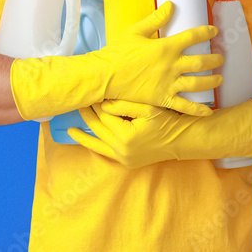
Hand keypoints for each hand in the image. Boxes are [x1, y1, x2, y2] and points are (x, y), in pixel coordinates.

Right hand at [8, 2, 221, 121]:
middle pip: (201, 61)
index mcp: (166, 46)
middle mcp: (171, 65)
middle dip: (214, 59)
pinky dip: (198, 109)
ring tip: (219, 79)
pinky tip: (208, 111)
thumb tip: (171, 5)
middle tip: (221, 58)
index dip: (206, 32)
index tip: (214, 31)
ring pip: (198, 83)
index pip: (192, 37)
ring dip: (212, 81)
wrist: (105, 75)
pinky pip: (184, 106)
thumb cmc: (118, 52)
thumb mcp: (136, 30)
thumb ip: (156, 18)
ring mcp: (168, 83)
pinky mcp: (162, 98)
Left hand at [68, 98, 251, 168]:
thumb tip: (103, 102)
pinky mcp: (125, 161)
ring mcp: (123, 158)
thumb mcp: (149, 108)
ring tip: (69, 122)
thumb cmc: (168, 120)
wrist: (183, 140)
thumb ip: (125, 104)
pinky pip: (103, 152)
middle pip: (98, 127)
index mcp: (126, 136)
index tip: (89, 89)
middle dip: (87, 113)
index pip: (104, 115)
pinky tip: (78, 136)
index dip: (96, 101)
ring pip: (96, 142)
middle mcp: (122, 150)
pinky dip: (90, 144)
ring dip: (84, 131)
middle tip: (77, 100)